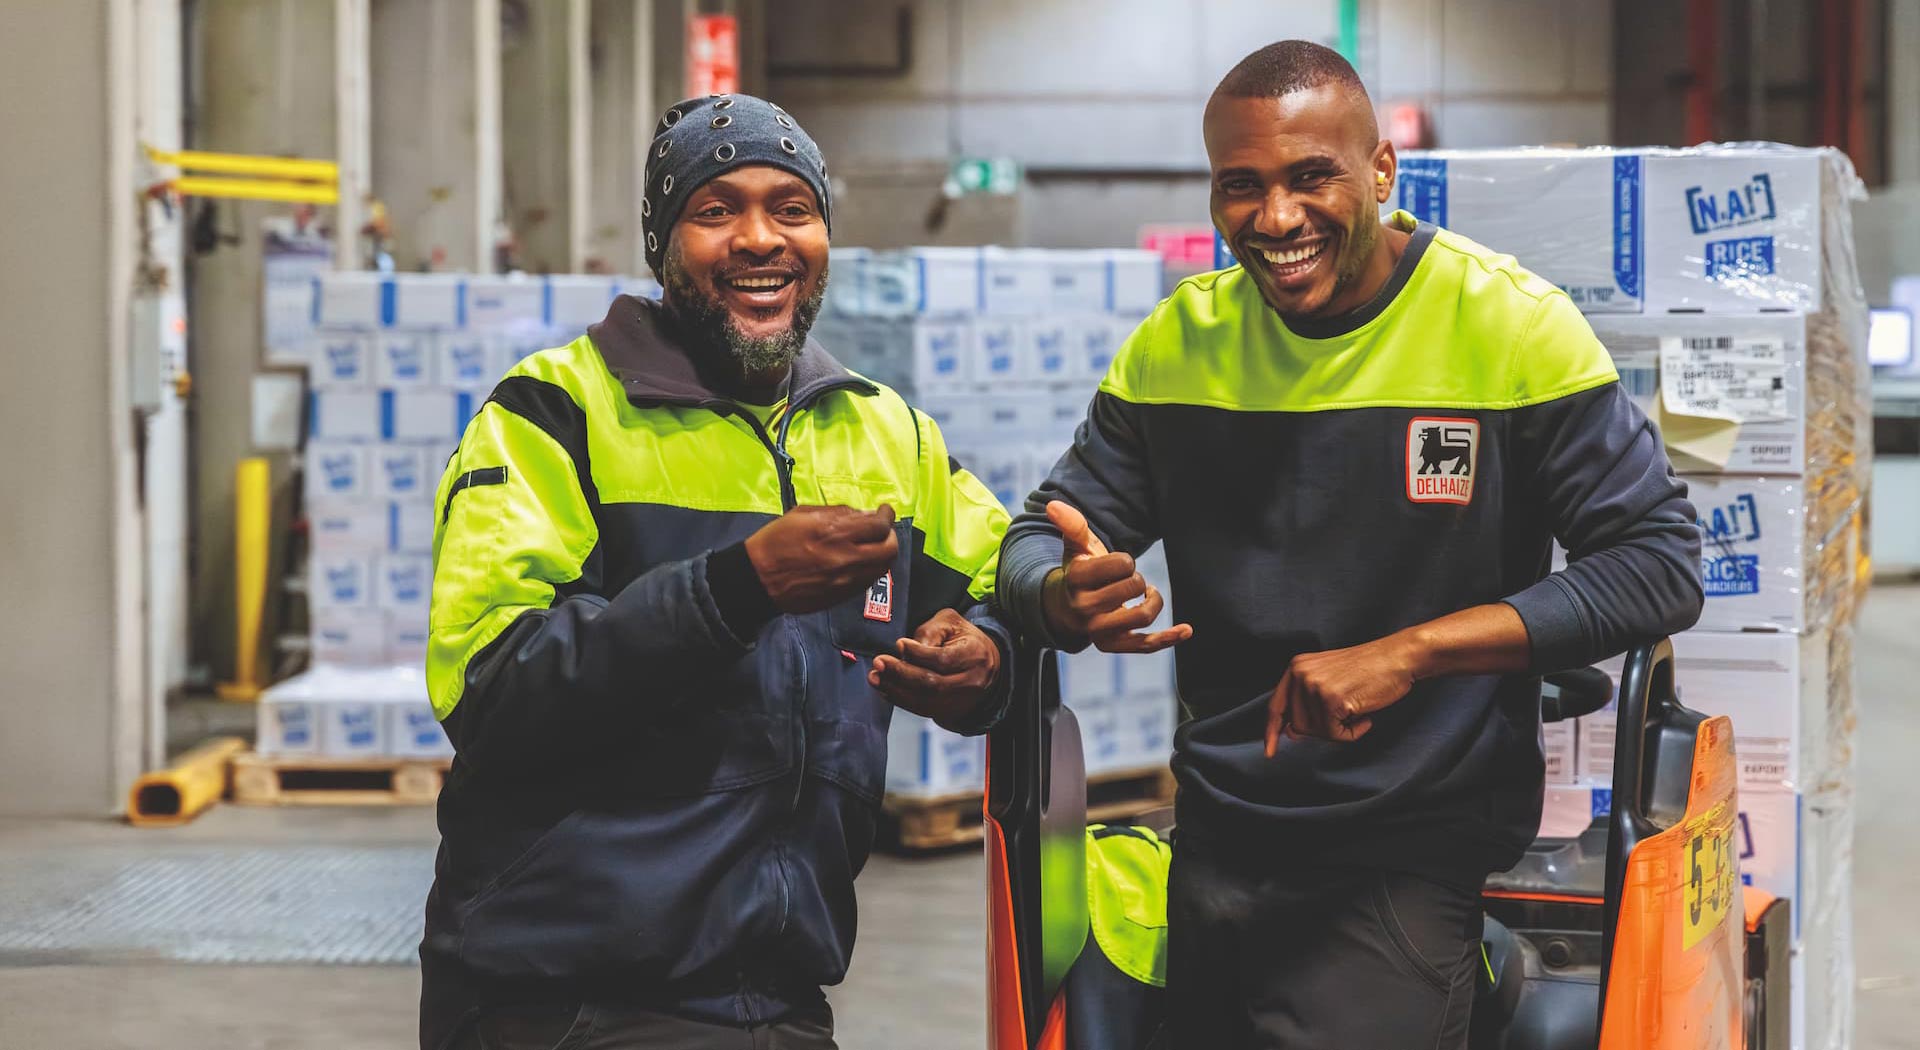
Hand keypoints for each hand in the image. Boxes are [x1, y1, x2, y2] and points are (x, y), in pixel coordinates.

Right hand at [744, 504, 897, 613]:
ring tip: (872, 546)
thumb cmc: (776, 541)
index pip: (879, 524)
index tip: (884, 511)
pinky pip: (868, 581)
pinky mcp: (842, 596)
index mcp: (834, 532)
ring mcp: (846, 580)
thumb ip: (837, 513)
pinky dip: (870, 568)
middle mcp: (846, 557)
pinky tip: (859, 561)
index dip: (886, 515)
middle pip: (889, 549)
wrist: (759, 579)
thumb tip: (863, 514)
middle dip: (890, 536)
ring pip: (882, 567)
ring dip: (882, 554)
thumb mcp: (803, 514)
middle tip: (882, 530)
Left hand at [870, 608, 1001, 723]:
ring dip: (896, 690)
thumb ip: (930, 632)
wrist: (985, 664)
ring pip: (925, 701)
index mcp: (974, 655)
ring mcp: (960, 701)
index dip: (918, 654)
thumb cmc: (964, 639)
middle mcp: (970, 682)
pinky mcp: (949, 711)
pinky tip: (886, 689)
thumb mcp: (951, 623)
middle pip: (932, 685)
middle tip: (880, 663)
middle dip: (901, 674)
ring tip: (876, 677)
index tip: (899, 644)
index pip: (943, 660)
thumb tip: (905, 650)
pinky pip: (922, 709)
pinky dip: (901, 700)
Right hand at [1040, 501, 1190, 653]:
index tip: (1119, 564)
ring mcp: (1098, 630)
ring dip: (1153, 601)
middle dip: (1137, 578)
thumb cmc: (1079, 572)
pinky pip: (1144, 645)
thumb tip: (1053, 504)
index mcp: (1075, 580)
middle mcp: (1084, 608)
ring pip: (1141, 616)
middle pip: (1133, 587)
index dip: (1126, 561)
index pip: (1121, 564)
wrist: (1066, 608)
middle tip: (1128, 579)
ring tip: (1147, 593)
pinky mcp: (1112, 645)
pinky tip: (1186, 630)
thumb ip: (1072, 526)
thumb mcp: (1076, 548)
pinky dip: (1167, 638)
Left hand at [1264, 634, 1423, 752]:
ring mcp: (1314, 686)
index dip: (1271, 730)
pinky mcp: (1331, 699)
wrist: (1397, 657)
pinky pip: (1335, 735)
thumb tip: (1291, 733)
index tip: (1269, 751)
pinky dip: (1352, 733)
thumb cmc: (1369, 670)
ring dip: (1339, 730)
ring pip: (1316, 732)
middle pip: (1298, 725)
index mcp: (1296, 667)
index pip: (1276, 705)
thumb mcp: (1328, 679)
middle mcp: (1300, 674)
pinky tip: (1364, 717)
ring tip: (1355, 712)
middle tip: (1345, 715)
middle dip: (1322, 729)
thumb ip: (1306, 702)